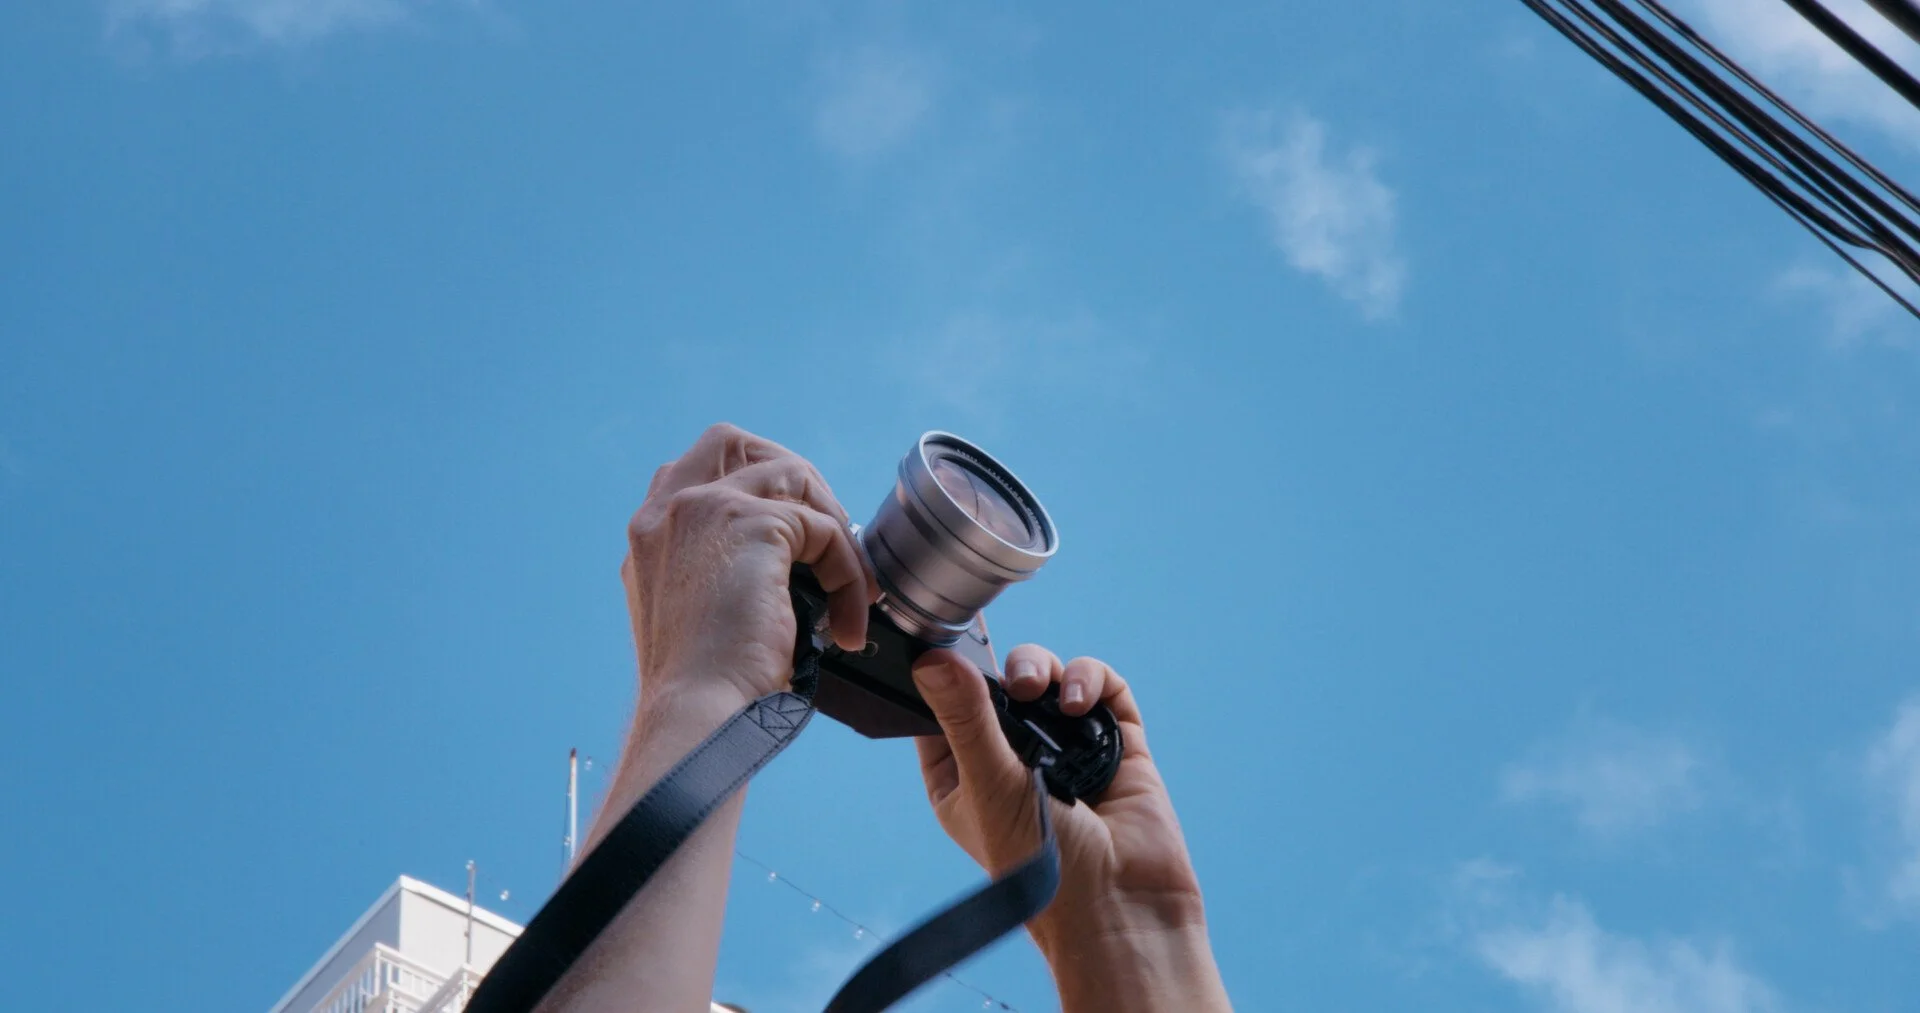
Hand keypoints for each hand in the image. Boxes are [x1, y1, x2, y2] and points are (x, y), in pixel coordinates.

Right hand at [547, 424, 875, 1012]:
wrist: (697, 717)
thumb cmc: (706, 690)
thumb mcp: (698, 614)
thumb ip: (718, 570)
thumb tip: (787, 558)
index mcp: (648, 530)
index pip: (700, 465)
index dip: (755, 484)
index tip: (795, 536)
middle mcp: (665, 508)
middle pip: (738, 442)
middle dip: (794, 478)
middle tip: (829, 542)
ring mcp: (703, 508)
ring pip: (795, 478)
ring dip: (833, 532)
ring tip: (849, 591)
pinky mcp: (749, 524)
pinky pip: (825, 530)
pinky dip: (850, 576)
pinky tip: (848, 624)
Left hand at [911, 646, 1230, 1011]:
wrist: (1121, 910)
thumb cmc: (1041, 870)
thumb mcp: (989, 787)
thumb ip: (965, 719)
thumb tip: (931, 661)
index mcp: (965, 778)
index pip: (942, 709)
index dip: (944, 674)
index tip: (946, 642)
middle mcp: (1013, 761)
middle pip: (999, 684)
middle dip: (1005, 668)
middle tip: (1012, 680)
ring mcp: (1066, 750)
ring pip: (1050, 678)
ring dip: (1046, 670)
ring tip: (1043, 689)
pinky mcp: (1115, 746)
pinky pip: (1102, 691)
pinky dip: (1091, 682)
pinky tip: (1080, 703)